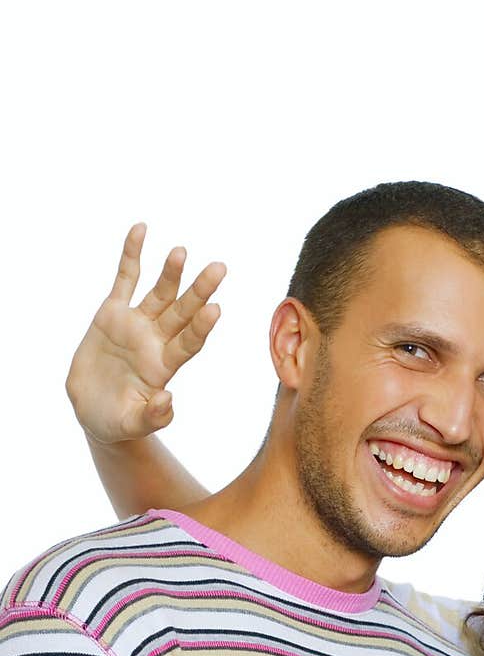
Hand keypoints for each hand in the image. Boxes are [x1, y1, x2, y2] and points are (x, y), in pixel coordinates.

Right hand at [65, 223, 225, 443]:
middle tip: (219, 269)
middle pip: (182, 312)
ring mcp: (136, 324)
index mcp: (163, 367)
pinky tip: (141, 230)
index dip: (200, 327)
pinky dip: (132, 255)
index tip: (215, 309)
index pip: (188, 343)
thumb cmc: (116, 422)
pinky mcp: (112, 313)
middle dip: (199, 291)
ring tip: (182, 252)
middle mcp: (155, 341)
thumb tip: (169, 401)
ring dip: (171, 272)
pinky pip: (125, 279)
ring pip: (159, 293)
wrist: (92, 410)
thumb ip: (153, 416)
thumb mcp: (132, 425)